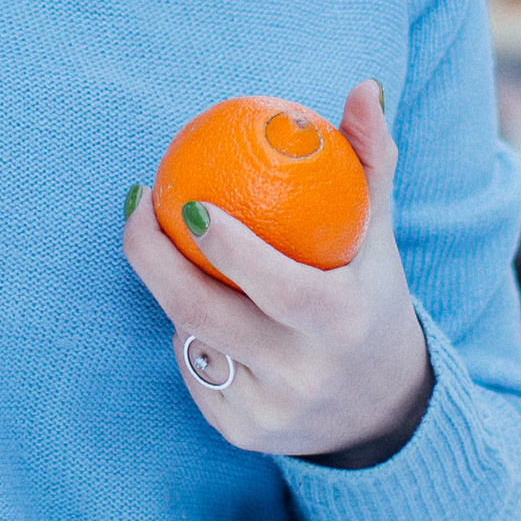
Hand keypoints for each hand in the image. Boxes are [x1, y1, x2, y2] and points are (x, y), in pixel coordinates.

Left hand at [120, 82, 433, 467]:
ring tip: (172, 251)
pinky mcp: (241, 433)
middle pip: (202, 315)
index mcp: (343, 323)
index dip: (227, 248)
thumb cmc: (372, 295)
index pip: (278, 286)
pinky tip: (194, 308)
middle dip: (153, 259)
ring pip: (190, 339)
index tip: (187, 200)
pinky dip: (189, 334)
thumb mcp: (378, 235)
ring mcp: (269, 412)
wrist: (383, 408)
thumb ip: (370, 160)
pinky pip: (193, 370)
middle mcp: (305, 375)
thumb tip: (365, 87)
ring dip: (174, 291)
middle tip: (137, 209)